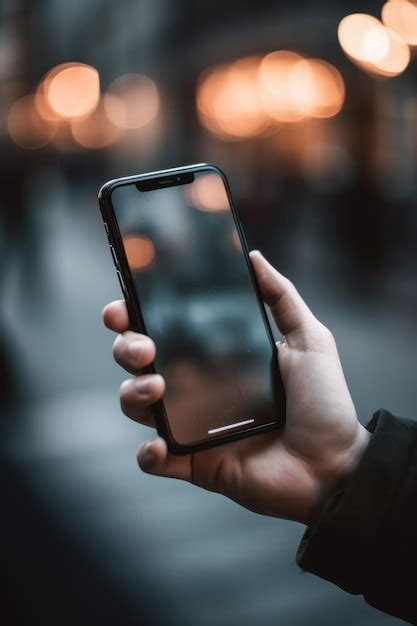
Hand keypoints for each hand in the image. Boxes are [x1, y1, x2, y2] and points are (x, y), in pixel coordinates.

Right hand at [103, 251, 369, 524]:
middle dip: (126, 348)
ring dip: (133, 393)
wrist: (335, 464)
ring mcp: (192, 425)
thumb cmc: (324, 402)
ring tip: (155, 388)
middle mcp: (196, 386)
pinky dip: (148, 453)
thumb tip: (253, 257)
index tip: (124, 306)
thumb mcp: (308, 339)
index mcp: (215, 355)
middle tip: (143, 347)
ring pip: (137, 405)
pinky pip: (154, 459)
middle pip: (138, 361)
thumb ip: (282, 297)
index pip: (162, 328)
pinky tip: (160, 444)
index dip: (134, 315)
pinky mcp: (194, 462)